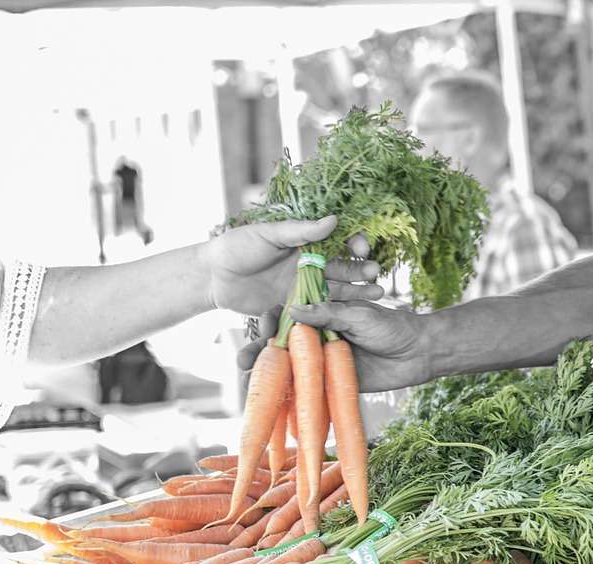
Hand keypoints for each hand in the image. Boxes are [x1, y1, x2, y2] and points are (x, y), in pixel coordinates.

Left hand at [203, 215, 382, 315]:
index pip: (338, 239)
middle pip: (343, 266)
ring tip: (378, 293)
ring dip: (359, 290)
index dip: (354, 242)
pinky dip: (340, 311)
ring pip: (339, 288)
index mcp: (305, 241)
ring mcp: (305, 286)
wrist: (213, 278)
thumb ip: (300, 231)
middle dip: (361, 269)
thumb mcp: (268, 234)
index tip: (362, 248)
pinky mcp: (298, 307)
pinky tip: (357, 314)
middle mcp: (310, 263)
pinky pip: (322, 310)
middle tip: (375, 274)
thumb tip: (333, 220)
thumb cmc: (237, 247)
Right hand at [237, 299, 425, 393]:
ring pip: (288, 366)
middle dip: (260, 351)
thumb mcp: (358, 315)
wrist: (418, 353)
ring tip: (246, 378)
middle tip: (242, 360)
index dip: (272, 321)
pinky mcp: (330, 382)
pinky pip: (305, 388)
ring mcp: (321, 360)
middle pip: (281, 343)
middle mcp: (316, 336)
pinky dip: (288, 394)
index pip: (287, 315)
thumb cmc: (391, 327)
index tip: (263, 324)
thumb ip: (328, 314)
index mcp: (321, 313)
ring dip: (267, 373)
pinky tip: (269, 400)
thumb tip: (292, 312)